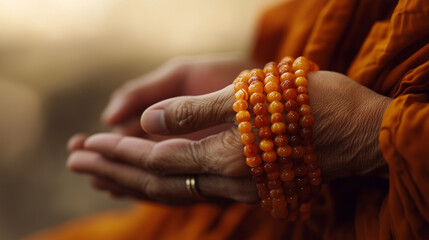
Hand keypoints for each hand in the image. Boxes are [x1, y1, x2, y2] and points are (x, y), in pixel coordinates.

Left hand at [67, 70, 390, 203]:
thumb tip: (149, 121)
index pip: (157, 158)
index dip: (118, 153)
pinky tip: (149, 179)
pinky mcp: (248, 182)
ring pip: (173, 189)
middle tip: (77, 160)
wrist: (361, 132)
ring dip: (133, 181)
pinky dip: (163, 184)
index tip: (87, 146)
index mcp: (226, 155)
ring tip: (101, 174)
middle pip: (157, 180)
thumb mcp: (251, 97)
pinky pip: (194, 189)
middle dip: (114, 170)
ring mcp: (239, 185)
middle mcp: (228, 178)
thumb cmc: (312, 106)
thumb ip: (197, 113)